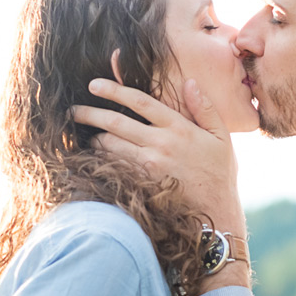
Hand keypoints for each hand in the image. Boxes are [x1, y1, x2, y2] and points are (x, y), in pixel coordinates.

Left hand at [71, 78, 244, 233]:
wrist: (217, 213)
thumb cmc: (219, 174)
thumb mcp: (222, 137)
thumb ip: (205, 108)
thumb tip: (191, 82)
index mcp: (178, 127)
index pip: (140, 102)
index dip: (114, 90)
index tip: (94, 85)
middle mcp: (160, 144)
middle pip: (116, 123)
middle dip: (90, 114)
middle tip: (73, 110)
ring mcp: (149, 166)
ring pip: (110, 146)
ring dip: (94, 138)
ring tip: (84, 134)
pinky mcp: (142, 184)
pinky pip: (114, 168)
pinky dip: (101, 161)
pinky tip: (94, 157)